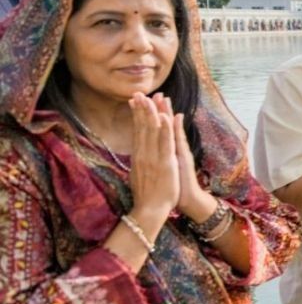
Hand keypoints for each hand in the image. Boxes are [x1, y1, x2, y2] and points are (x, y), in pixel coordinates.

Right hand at [128, 92, 179, 230]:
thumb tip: (137, 152)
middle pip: (142, 127)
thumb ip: (140, 161)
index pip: (138, 131)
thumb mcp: (140, 174)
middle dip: (141, 109)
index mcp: (139, 156)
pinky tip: (164, 117)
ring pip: (152, 131)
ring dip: (152, 113)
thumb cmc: (147, 195)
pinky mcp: (165, 163)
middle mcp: (144, 154)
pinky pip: (164, 143)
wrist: (150, 211)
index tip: (135, 101)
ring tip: (150, 97)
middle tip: (138, 92)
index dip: (137, 115)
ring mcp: (153, 158)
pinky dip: (165, 130)